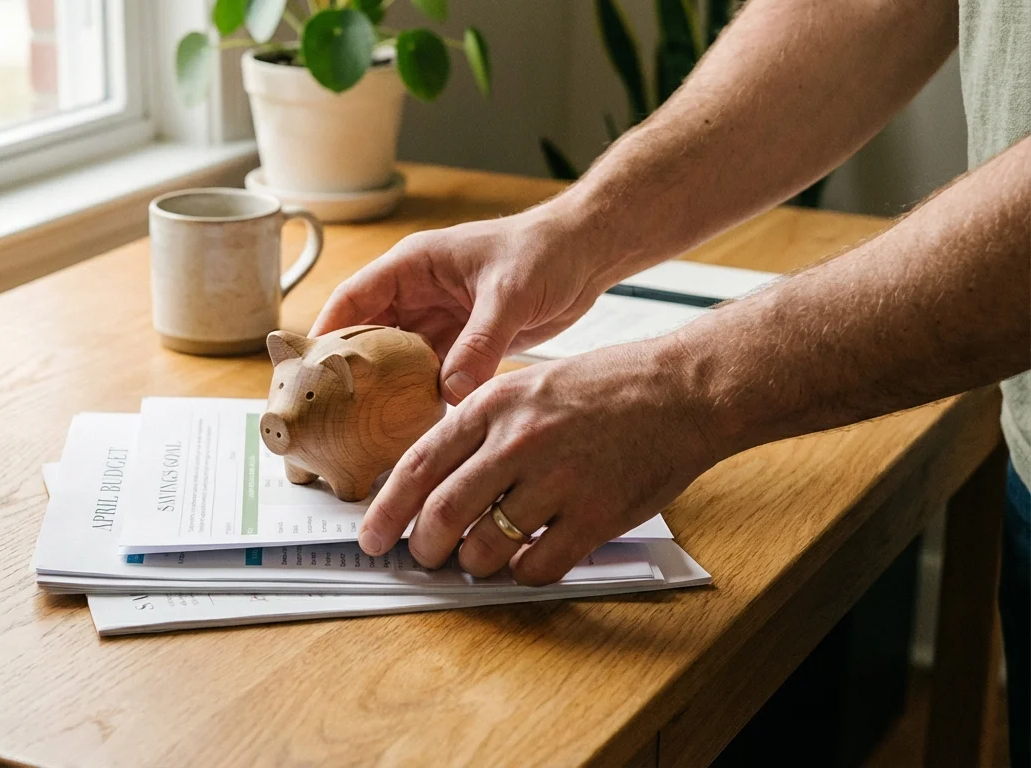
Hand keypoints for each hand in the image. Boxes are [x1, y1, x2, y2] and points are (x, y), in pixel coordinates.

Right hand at [310, 205, 613, 403]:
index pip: (352, 300)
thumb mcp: (510, 294)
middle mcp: (417, 294)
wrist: (588, 253)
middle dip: (348, 374)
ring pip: (395, 361)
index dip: (326, 335)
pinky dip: (418, 399)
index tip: (308, 373)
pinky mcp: (461, 343)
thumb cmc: (547, 252)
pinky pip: (429, 375)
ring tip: (363, 431)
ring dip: (384, 392)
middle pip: (366, 337)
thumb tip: (451, 391)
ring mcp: (438, 320)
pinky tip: (410, 427)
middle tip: (331, 416)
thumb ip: (480, 342)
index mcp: (413, 267)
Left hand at [355, 335, 723, 584]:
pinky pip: (538, 565)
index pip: (420, 464)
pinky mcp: (595, 515)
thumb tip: (438, 478)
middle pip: (443, 512)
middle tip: (422, 558)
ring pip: (486, 546)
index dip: (388, 508)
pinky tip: (526, 562)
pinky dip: (523, 573)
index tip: (373, 535)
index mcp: (495, 406)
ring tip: (478, 559)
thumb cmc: (609, 386)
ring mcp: (558, 480)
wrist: (684, 390)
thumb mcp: (531, 384)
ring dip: (473, 563)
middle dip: (424, 546)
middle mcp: (519, 442)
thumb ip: (484, 426)